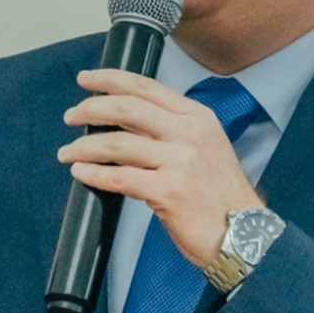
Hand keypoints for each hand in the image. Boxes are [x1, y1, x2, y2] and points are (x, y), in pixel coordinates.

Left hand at [57, 69, 262, 266]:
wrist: (245, 233)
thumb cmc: (219, 194)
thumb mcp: (204, 147)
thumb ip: (168, 129)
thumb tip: (122, 119)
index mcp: (197, 118)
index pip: (146, 87)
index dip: (110, 80)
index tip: (86, 79)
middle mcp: (189, 134)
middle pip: (126, 108)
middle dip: (90, 109)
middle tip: (71, 116)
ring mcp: (180, 162)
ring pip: (117, 144)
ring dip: (84, 146)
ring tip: (68, 152)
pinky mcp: (168, 191)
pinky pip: (119, 178)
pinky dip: (94, 174)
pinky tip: (81, 173)